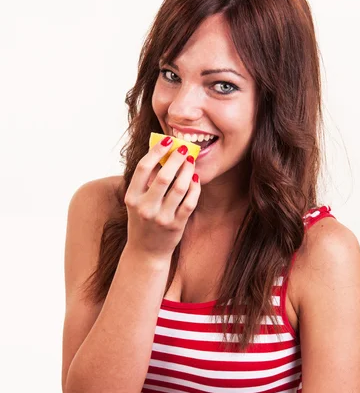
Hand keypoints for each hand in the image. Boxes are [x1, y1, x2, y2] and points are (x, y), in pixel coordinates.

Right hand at [124, 138, 200, 259]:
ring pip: (179, 187)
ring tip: (191, 162)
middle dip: (176, 158)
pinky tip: (195, 179)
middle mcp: (145, 208)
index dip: (156, 151)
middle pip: (163, 176)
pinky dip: (194, 188)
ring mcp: (161, 218)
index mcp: (132, 198)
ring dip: (188, 171)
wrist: (146, 252)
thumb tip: (161, 152)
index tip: (167, 140)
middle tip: (184, 148)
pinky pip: (190, 202)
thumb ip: (145, 181)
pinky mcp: (176, 226)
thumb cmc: (142, 221)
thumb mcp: (136, 202)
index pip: (143, 168)